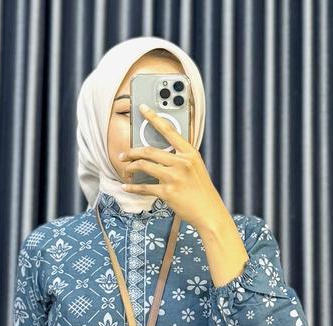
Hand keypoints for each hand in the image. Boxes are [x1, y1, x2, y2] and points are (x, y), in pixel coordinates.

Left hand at [118, 103, 228, 230]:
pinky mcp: (167, 192)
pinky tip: (126, 186)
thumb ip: (182, 157)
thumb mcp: (196, 167)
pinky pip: (144, 187)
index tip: (142, 109)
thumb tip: (162, 152)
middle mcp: (181, 162)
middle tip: (124, 154)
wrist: (208, 211)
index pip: (168, 130)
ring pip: (144, 166)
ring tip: (125, 169)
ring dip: (131, 167)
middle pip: (149, 150)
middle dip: (132, 152)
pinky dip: (132, 187)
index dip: (153, 118)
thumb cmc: (201, 190)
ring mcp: (174, 177)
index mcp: (189, 153)